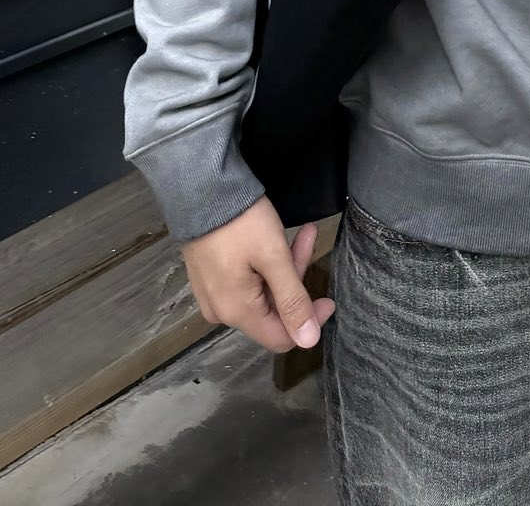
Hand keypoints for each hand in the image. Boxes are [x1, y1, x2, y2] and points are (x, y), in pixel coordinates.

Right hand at [180, 196, 335, 353]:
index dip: (308, 321)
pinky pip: (245, 282)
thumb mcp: (274, 257)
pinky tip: (276, 237)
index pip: (281, 338)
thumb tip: (309, 341)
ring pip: (262, 293)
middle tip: (309, 239)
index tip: (328, 298)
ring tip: (303, 232)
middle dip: (296, 279)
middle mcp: (221, 312)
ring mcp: (212, 294)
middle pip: (272, 312)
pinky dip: (266, 263)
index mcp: (236, 312)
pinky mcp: (209, 277)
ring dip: (285, 266)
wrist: (201, 188)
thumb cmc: (240, 222)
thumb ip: (293, 300)